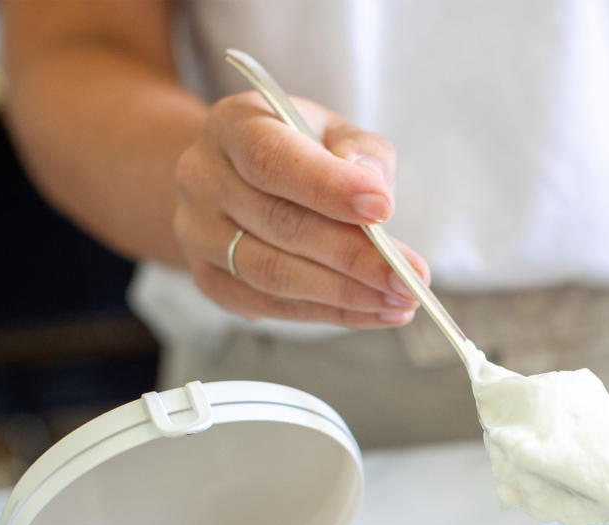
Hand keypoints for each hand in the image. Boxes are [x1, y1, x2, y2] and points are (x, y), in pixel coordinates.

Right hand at [173, 91, 428, 324]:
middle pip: (280, 226)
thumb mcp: (331, 132)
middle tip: (409, 278)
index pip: (273, 159)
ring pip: (274, 275)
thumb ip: (360, 151)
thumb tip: (374, 185)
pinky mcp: (211, 281)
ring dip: (346, 295)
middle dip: (354, 258)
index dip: (329, 187)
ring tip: (399, 301)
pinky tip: (374, 313)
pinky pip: (272, 308)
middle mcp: (204, 179)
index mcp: (232, 126)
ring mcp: (199, 235)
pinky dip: (330, 315)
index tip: (385, 209)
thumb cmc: (297, 154)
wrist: (233, 180)